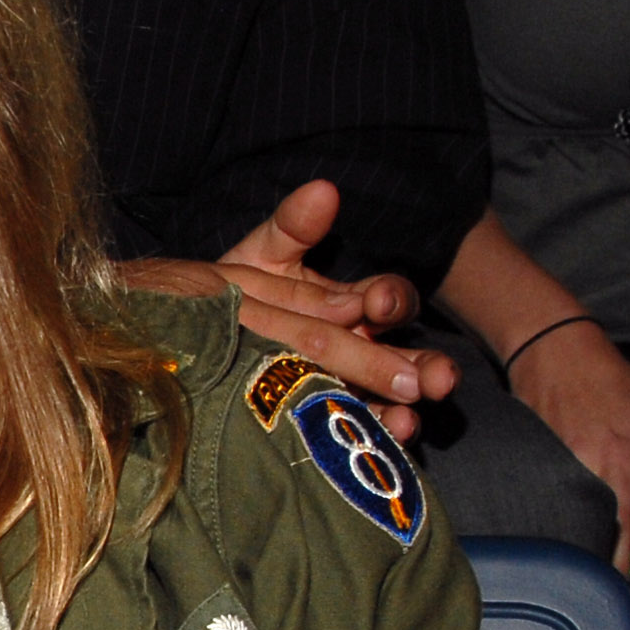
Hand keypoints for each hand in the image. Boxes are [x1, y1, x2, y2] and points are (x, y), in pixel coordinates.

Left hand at [120, 182, 456, 441]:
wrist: (194, 341)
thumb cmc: (237, 295)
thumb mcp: (262, 259)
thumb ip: (292, 228)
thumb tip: (323, 190)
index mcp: (350, 303)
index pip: (386, 298)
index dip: (387, 299)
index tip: (375, 305)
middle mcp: (360, 346)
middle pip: (404, 354)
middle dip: (421, 365)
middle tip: (435, 378)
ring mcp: (349, 387)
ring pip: (392, 398)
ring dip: (407, 407)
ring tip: (411, 419)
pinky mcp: (331, 421)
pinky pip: (360, 430)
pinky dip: (375, 435)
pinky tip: (384, 440)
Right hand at [502, 318, 629, 574]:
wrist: (553, 347)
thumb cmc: (610, 383)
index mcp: (617, 468)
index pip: (618, 536)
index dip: (617, 571)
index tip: (618, 594)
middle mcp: (580, 473)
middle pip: (583, 536)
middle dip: (590, 561)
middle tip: (597, 579)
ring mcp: (546, 469)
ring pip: (556, 520)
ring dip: (566, 541)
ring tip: (572, 558)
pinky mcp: (524, 463)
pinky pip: (536, 499)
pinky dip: (545, 515)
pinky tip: (548, 523)